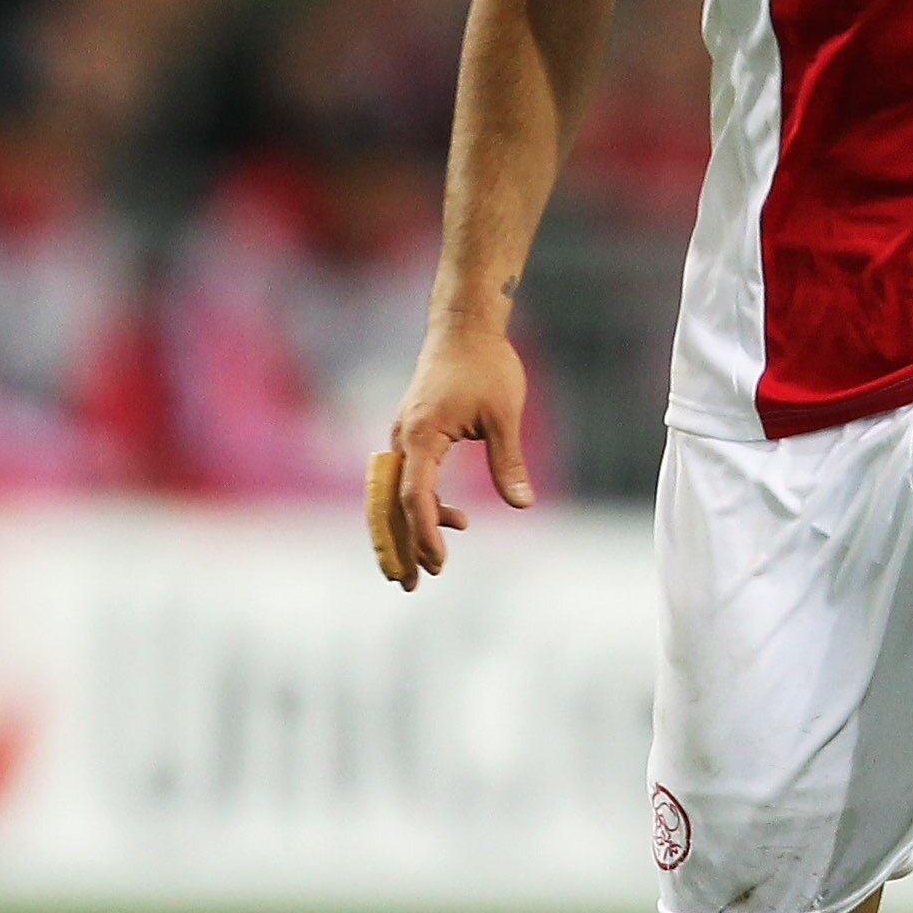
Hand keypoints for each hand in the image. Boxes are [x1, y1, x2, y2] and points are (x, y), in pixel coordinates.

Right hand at [382, 326, 532, 586]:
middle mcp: (403, 438)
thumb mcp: (504, 416)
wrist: (464, 326)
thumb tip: (522, 504)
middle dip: (399, 546)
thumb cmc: (487, 365)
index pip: (415, 495)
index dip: (425, 531)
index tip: (438, 562)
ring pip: (393, 494)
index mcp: (422, 433)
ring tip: (427, 566)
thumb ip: (508, 461)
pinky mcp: (411, 433)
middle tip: (411, 585)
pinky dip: (417, 505)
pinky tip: (453, 518)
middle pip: (390, 503)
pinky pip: (404, 479)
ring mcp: (403, 435)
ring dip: (406, 530)